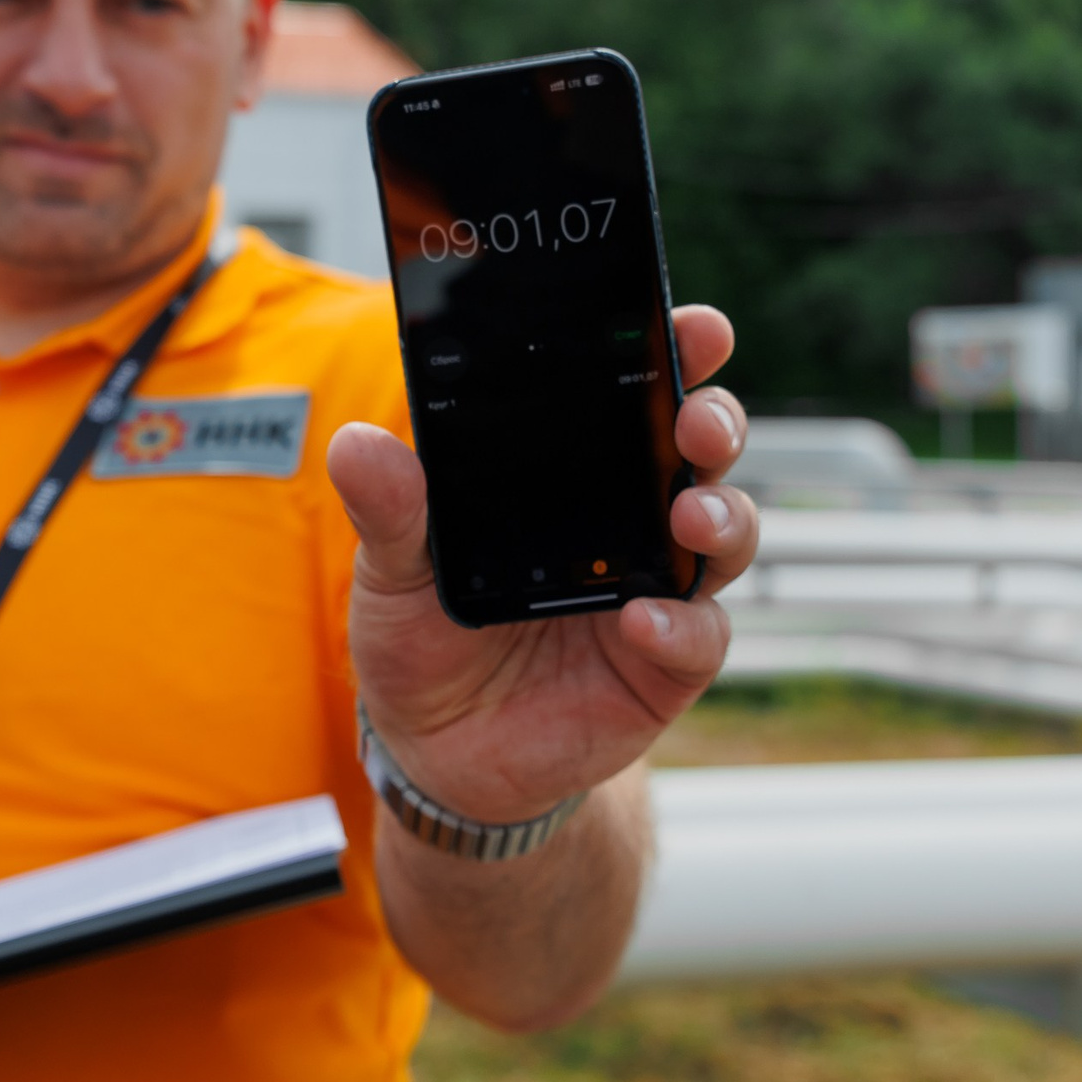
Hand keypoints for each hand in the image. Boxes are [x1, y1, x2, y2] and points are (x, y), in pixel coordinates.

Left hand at [328, 304, 755, 824]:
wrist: (436, 753)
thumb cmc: (421, 642)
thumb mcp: (393, 572)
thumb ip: (390, 512)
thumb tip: (359, 445)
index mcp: (570, 473)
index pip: (631, 395)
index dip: (671, 353)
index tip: (690, 327)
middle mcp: (626, 518)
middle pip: (697, 450)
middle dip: (713, 420)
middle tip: (697, 419)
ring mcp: (653, 588)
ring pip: (722, 533)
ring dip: (720, 516)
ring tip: (689, 515)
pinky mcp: (661, 665)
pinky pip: (699, 637)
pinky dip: (682, 625)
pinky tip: (644, 621)